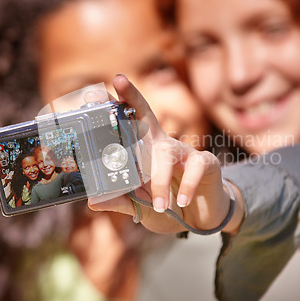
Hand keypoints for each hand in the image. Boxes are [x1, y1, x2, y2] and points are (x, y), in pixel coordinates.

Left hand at [87, 75, 244, 234]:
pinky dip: (188, 185)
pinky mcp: (206, 163)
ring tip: (158, 204)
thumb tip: (93, 202)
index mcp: (142, 152)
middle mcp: (161, 145)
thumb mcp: (141, 207)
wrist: (201, 220)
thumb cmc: (167, 207)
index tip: (93, 94)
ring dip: (159, 179)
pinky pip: (196, 167)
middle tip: (118, 80)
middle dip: (132, 96)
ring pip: (166, 151)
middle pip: (146, 114)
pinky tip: (181, 201)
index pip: (126, 125)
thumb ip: (120, 202)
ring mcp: (184, 151)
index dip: (112, 108)